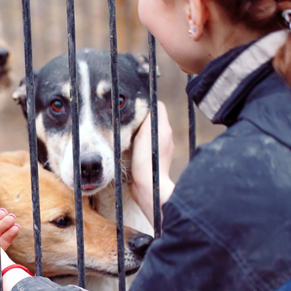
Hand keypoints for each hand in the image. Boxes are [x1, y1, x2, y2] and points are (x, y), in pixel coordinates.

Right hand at [131, 101, 174, 225]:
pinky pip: (144, 145)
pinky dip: (137, 143)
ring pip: (147, 132)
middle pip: (152, 119)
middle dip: (140, 116)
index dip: (146, 103)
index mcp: (164, 129)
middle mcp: (165, 137)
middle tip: (125, 116)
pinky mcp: (152, 160)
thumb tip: (149, 103)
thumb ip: (149, 117)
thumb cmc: (147, 161)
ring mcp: (159, 149)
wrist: (149, 188)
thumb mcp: (147, 133)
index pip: (158, 107)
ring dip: (137, 130)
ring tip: (125, 131)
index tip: (133, 104)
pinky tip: (128, 146)